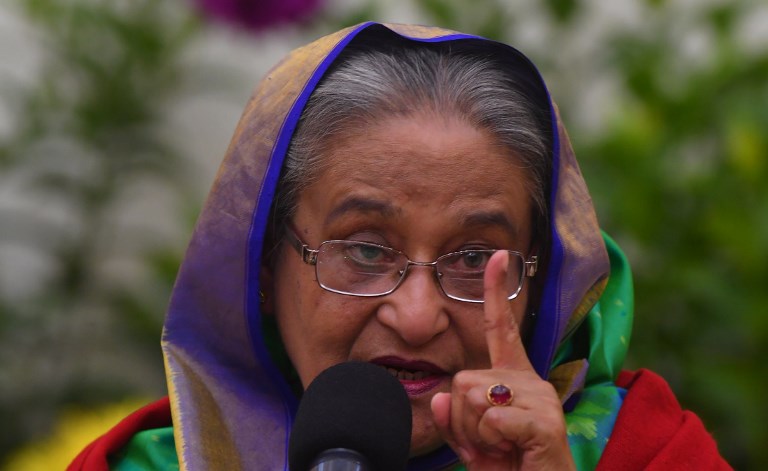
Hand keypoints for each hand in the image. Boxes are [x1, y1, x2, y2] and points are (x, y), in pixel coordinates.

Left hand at [430, 251, 574, 469]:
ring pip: (471, 398)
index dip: (495, 290)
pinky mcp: (545, 419)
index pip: (499, 327)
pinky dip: (490, 442)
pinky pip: (491, 419)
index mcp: (512, 379)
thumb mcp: (472, 442)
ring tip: (503, 448)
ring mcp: (539, 397)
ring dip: (475, 433)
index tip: (498, 255)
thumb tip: (443, 395)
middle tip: (491, 442)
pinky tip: (513, 451)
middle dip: (462, 419)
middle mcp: (529, 379)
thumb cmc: (508, 468)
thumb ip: (455, 418)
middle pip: (462, 379)